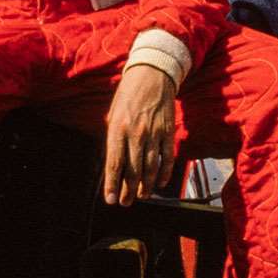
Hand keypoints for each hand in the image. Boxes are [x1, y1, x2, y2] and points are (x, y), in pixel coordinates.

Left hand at [102, 63, 180, 205]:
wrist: (152, 74)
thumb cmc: (129, 95)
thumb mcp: (113, 114)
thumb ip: (113, 139)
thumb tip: (114, 164)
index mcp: (118, 129)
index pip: (114, 164)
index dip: (112, 185)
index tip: (110, 199)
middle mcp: (136, 134)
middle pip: (132, 171)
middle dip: (128, 190)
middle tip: (126, 202)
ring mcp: (154, 133)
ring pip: (150, 167)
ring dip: (145, 185)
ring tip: (141, 196)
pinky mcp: (168, 132)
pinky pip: (167, 157)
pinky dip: (164, 172)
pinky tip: (159, 182)